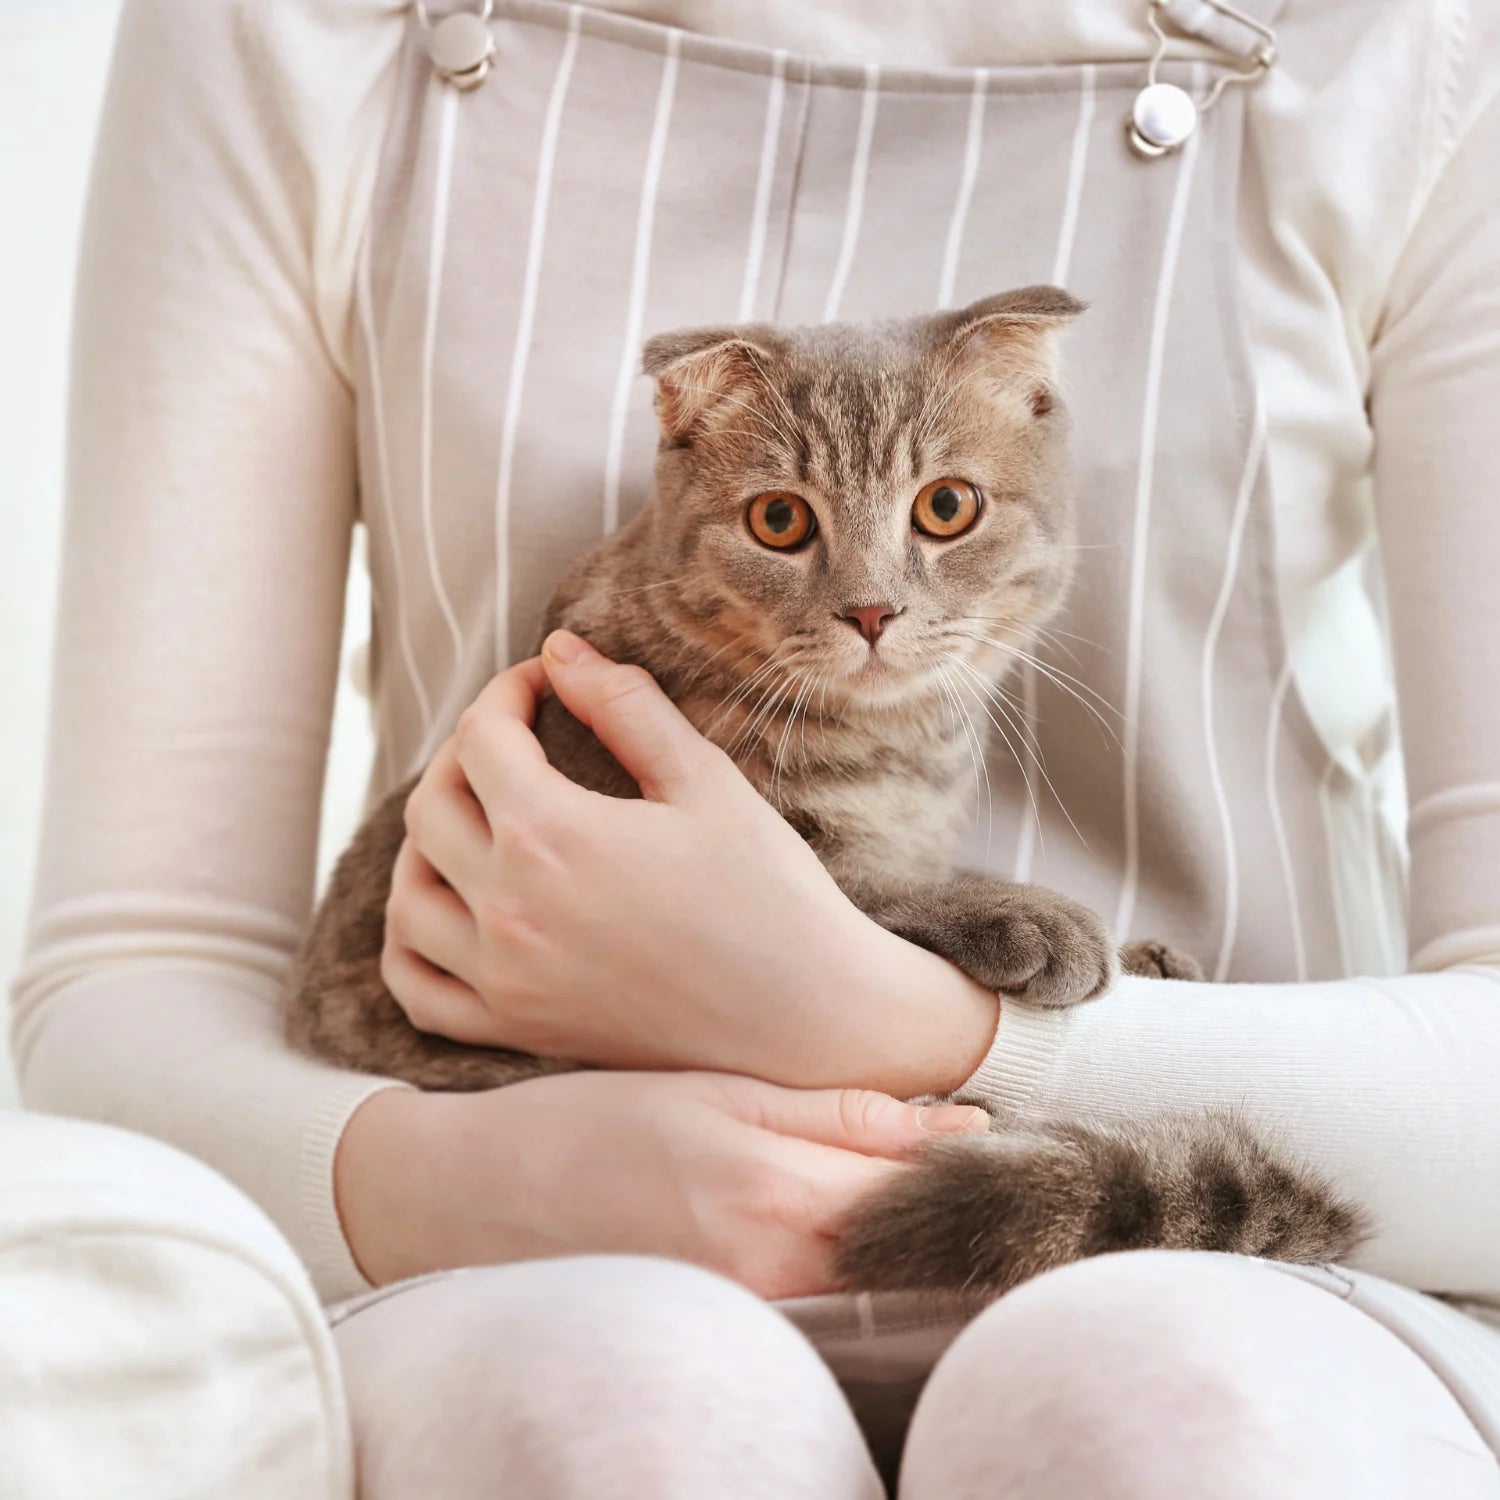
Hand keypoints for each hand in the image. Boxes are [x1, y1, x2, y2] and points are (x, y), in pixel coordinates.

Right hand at [334, 1070, 992, 1296]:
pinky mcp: (727, 1332)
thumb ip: (838, 1114)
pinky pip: (828, 1310)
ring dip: (918, 1246)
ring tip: (939, 1202)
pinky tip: (866, 1240)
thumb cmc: (588, 1122)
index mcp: (771, 1188)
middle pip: (910, 1248)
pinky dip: (863, 1275)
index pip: (918, 1187)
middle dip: (959, 1212)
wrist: (475, 1195)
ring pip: (878, 1285)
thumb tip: (959, 1125)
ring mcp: (749, 1312)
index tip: (1019, 1144)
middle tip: (997, 1170)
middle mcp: (770, 1266)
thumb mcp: (715, 1090)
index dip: (976, 1166)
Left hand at [381, 631, 999, 1096]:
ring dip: (427, 842)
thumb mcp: (706, 781)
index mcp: (552, 835)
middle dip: (466, 753)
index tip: (543, 683)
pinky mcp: (516, 1030)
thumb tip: (561, 650)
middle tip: (516, 739)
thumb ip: (626, 706)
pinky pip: (417, 988)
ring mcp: (504, 979)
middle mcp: (508, 908)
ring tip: (475, 817)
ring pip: (408, 895)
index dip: (508, 691)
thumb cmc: (770, 894)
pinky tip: (446, 910)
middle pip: (431, 806)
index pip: (483, 737)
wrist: (807, 1019)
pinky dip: (409, 942)